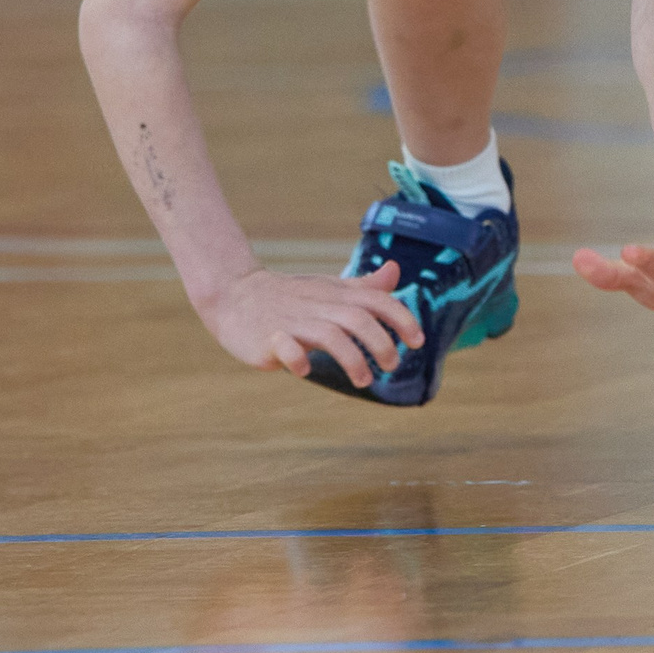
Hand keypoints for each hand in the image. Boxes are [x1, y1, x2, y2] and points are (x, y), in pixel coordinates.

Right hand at [200, 263, 424, 386]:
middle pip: (357, 318)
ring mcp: (293, 321)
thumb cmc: (291, 296)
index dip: (401, 318)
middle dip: (381, 343)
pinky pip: (285, 347)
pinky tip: (305, 370)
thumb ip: (364, 287)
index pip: (376, 300)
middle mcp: (318, 306)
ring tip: (364, 380)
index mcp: (335, 294)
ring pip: (329, 334)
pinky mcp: (268, 338)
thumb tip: (395, 271)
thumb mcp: (329, 288)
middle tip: (391, 365)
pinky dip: (297, 358)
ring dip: (352, 358)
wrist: (235, 294)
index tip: (418, 342)